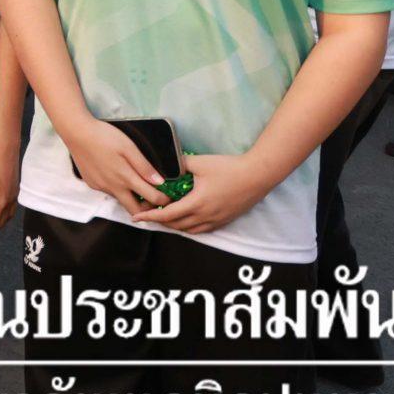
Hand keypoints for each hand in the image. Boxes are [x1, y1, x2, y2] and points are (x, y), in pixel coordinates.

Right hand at [62, 116, 173, 216]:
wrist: (76, 132)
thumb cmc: (104, 136)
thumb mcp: (129, 147)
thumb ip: (144, 166)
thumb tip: (160, 183)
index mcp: (125, 178)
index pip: (152, 198)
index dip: (164, 200)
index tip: (169, 196)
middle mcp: (113, 187)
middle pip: (135, 211)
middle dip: (148, 209)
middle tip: (154, 199)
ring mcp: (101, 187)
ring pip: (121, 199)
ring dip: (131, 197)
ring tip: (136, 183)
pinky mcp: (92, 184)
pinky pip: (109, 191)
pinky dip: (117, 188)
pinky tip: (115, 174)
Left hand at [137, 151, 266, 234]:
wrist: (258, 176)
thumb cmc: (228, 168)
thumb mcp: (200, 162)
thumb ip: (179, 163)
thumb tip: (165, 162)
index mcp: (196, 203)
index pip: (167, 215)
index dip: (150, 217)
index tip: (136, 217)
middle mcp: (205, 216)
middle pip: (176, 225)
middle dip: (159, 221)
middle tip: (147, 214)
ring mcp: (216, 220)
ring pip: (190, 230)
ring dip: (175, 226)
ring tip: (164, 217)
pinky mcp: (225, 220)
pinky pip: (203, 230)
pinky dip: (190, 227)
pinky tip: (186, 219)